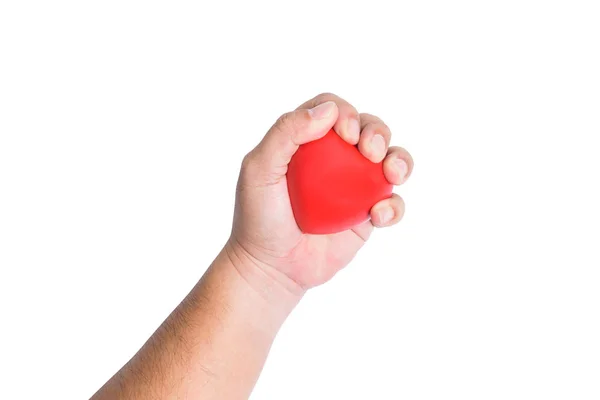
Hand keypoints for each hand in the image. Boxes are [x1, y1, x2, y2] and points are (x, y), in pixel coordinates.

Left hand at [226, 93, 412, 295]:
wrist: (271, 268)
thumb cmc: (258, 217)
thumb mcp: (259, 170)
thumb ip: (285, 133)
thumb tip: (329, 110)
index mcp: (306, 141)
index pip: (332, 110)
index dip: (346, 112)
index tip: (345, 135)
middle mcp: (333, 158)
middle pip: (367, 128)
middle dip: (377, 132)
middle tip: (369, 153)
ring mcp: (352, 186)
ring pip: (389, 159)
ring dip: (399, 160)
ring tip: (392, 174)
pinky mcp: (366, 214)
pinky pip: (392, 202)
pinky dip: (394, 206)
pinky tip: (378, 216)